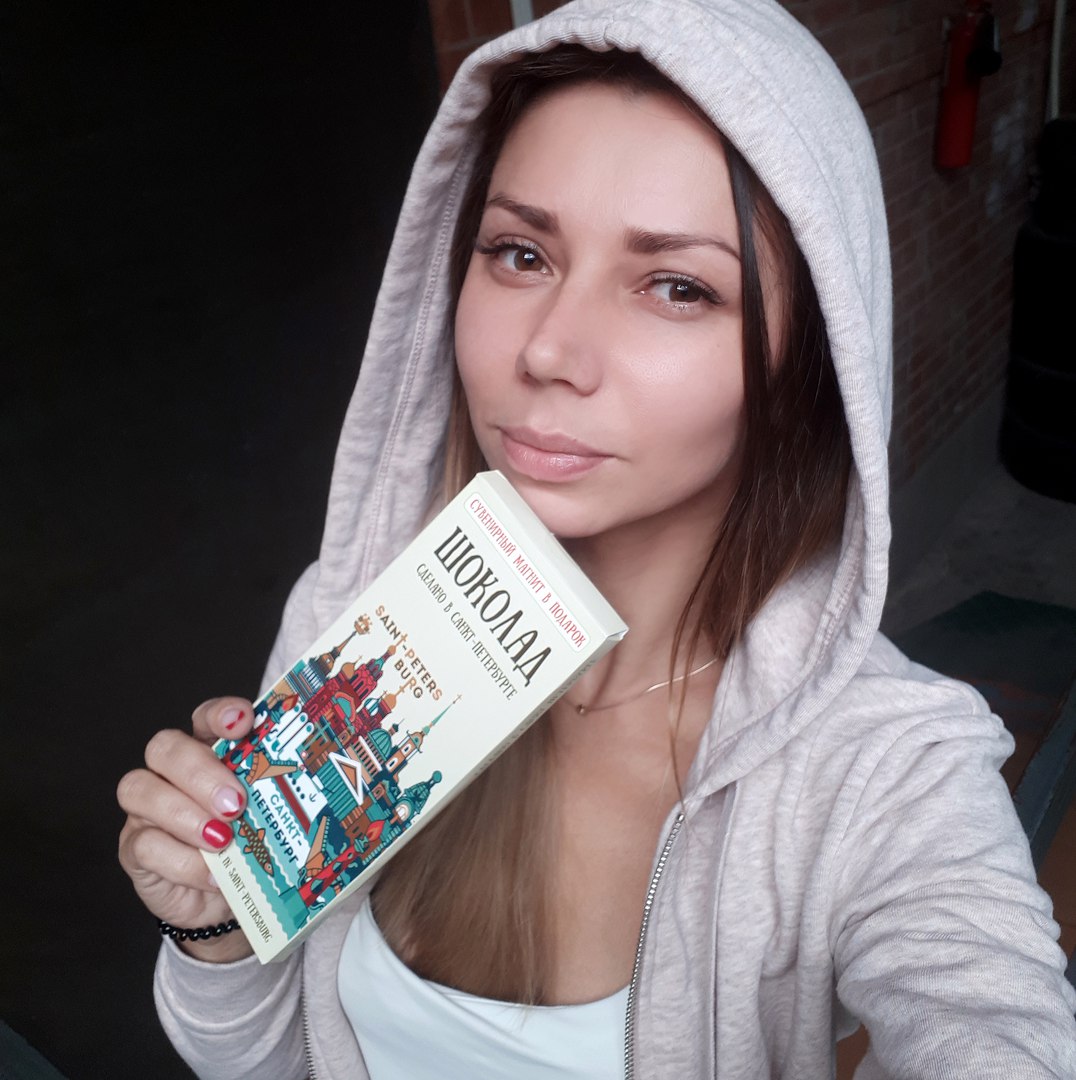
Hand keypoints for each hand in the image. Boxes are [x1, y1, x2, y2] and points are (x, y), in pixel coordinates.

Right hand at [117, 697, 255, 961]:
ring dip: (185, 814)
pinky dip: (182, 860)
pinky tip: (211, 873)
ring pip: (139, 789)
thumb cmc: (248, 847)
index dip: (220, 714)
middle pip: (166, 748)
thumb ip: (276, 795)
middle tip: (235, 803)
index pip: (205, 718)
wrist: (223, 900)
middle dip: (201, 772)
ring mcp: (147, 809)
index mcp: (208, 753)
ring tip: (222, 839)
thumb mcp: (266, 817)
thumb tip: (319, 783)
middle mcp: (171, 773)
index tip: (244, 722)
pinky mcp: (134, 849)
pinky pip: (145, 845)